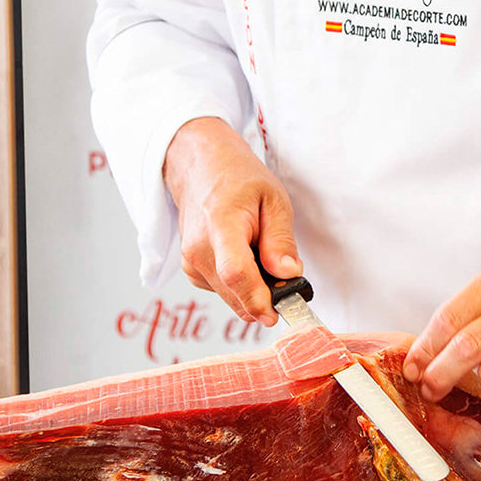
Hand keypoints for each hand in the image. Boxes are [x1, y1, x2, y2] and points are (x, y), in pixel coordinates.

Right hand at [163, 116, 299, 324]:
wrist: (200, 168)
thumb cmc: (237, 178)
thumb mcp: (273, 199)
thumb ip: (281, 240)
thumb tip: (289, 274)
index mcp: (220, 225)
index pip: (235, 273)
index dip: (258, 298)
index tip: (278, 312)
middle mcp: (198, 248)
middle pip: (235, 293)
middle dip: (266, 297)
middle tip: (284, 274)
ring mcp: (190, 262)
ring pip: (231, 297)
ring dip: (253, 289)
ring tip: (260, 252)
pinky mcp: (191, 271)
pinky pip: (223, 291)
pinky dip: (240, 284)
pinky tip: (244, 256)